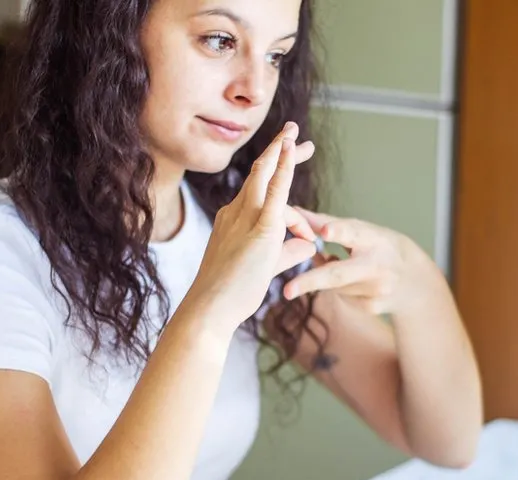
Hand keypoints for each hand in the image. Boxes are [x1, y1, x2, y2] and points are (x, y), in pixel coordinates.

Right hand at [183, 122, 318, 333]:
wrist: (210, 308)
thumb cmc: (231, 294)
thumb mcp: (265, 267)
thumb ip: (287, 252)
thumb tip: (308, 244)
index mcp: (233, 219)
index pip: (258, 189)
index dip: (274, 172)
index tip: (287, 157)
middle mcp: (235, 211)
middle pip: (260, 172)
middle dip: (279, 150)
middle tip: (295, 132)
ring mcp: (245, 217)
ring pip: (264, 175)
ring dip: (283, 153)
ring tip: (300, 139)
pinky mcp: (260, 228)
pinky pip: (276, 192)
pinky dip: (285, 168)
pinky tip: (292, 149)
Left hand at [283, 209, 436, 315]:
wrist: (416, 283)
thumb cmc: (383, 248)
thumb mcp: (365, 232)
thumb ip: (329, 224)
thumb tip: (293, 211)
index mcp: (376, 239)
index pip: (355, 233)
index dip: (339, 231)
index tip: (324, 232)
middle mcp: (377, 266)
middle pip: (338, 274)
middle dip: (310, 281)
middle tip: (286, 290)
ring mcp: (375, 290)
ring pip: (333, 285)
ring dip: (326, 277)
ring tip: (340, 264)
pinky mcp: (370, 307)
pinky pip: (341, 296)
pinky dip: (339, 289)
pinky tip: (357, 282)